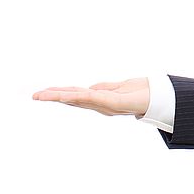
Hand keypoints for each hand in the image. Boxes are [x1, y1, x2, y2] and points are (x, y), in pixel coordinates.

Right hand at [32, 77, 150, 117]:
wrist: (158, 99)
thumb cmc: (140, 93)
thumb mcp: (118, 88)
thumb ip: (103, 89)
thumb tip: (89, 89)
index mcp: (99, 100)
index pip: (75, 96)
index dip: (59, 94)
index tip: (43, 93)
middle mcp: (99, 104)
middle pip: (72, 98)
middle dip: (53, 96)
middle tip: (34, 96)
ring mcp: (105, 104)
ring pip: (78, 98)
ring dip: (60, 96)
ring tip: (42, 95)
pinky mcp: (114, 103)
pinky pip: (93, 98)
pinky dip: (78, 96)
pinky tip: (66, 95)